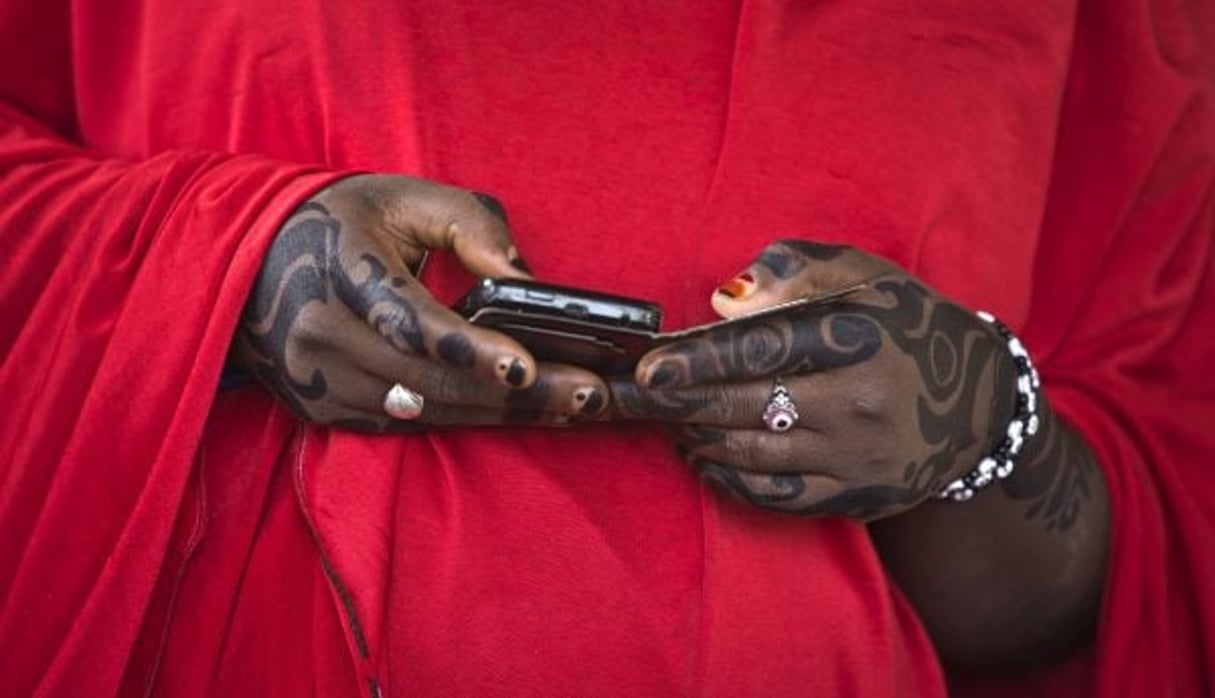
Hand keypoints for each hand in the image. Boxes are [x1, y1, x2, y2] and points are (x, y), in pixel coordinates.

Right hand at [231, 174, 607, 430]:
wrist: (251, 260)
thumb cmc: (345, 222)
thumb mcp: (404, 197)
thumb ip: (472, 225)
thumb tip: (527, 282)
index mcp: (341, 269)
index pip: (409, 320)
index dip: (468, 348)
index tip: (526, 365)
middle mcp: (322, 334)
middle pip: (431, 380)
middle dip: (517, 394)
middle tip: (590, 394)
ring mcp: (321, 381)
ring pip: (427, 411)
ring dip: (504, 413)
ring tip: (575, 407)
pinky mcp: (327, 409)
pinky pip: (410, 424)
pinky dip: (469, 420)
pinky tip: (522, 412)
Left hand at [610, 240, 1016, 519]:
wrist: (977, 405)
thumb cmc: (905, 326)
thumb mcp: (865, 277)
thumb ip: (794, 271)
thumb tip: (724, 300)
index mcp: (859, 336)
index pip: (764, 348)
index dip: (699, 360)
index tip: (650, 368)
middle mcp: (860, 401)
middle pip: (748, 405)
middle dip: (679, 403)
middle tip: (632, 397)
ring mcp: (858, 456)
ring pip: (753, 453)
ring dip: (698, 436)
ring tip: (667, 417)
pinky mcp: (857, 497)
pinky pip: (776, 496)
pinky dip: (728, 478)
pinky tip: (702, 455)